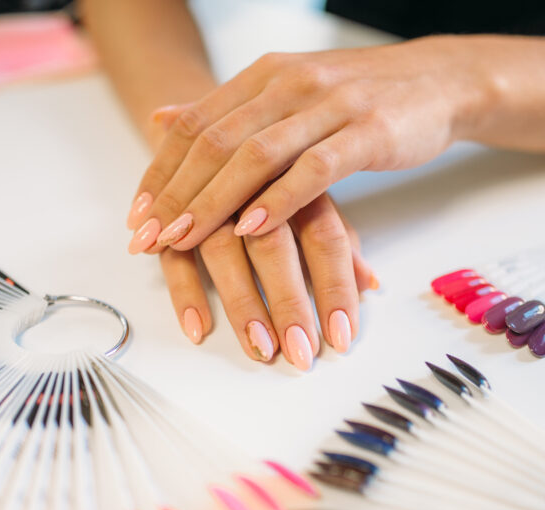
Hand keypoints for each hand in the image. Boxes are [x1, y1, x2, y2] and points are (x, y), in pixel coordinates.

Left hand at [124, 41, 473, 251]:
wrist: (438, 82)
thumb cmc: (358, 99)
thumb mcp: (285, 95)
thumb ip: (226, 112)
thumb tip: (160, 119)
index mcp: (264, 76)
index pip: (196, 125)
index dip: (161, 172)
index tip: (136, 217)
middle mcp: (289, 84)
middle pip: (216, 142)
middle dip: (176, 195)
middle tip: (149, 239)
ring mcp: (328, 105)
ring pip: (256, 155)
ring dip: (214, 202)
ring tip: (184, 241)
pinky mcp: (367, 131)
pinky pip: (314, 169)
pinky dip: (279, 200)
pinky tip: (252, 229)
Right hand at [130, 105, 377, 370]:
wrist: (211, 121)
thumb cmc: (274, 167)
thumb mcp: (313, 195)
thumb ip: (339, 238)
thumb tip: (372, 284)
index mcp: (298, 178)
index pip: (324, 237)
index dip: (335, 288)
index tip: (342, 336)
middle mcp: (253, 186)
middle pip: (274, 246)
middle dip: (290, 303)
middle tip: (302, 352)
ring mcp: (209, 199)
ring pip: (223, 250)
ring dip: (243, 303)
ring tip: (260, 349)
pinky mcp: (172, 214)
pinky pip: (175, 254)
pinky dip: (185, 292)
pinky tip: (199, 329)